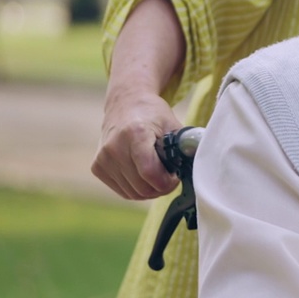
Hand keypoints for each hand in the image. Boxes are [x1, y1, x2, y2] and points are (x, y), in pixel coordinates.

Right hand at [91, 84, 181, 199]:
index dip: (167, 182)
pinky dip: (136, 188)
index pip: (149, 172)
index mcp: (135, 134)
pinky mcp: (97, 166)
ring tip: (157, 174)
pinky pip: (123, 191)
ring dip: (150, 190)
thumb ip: (185, 147)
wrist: (125, 103)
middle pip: (142, 187)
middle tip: (169, 177)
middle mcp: (114, 147)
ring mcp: (103, 158)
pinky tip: (143, 174)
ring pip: (133, 193)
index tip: (175, 176)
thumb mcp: (173, 125)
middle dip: (161, 187)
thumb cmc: (153, 115)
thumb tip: (201, 168)